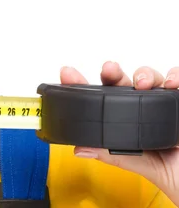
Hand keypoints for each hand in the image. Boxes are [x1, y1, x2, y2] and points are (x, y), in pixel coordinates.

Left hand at [61, 62, 178, 204]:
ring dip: (144, 73)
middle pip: (122, 81)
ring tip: (142, 82)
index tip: (68, 74)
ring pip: (149, 77)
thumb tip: (80, 149)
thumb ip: (109, 154)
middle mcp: (141, 105)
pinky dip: (174, 76)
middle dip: (112, 72)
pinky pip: (177, 81)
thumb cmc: (164, 167)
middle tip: (108, 69)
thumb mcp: (135, 161)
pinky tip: (171, 83)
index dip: (82, 83)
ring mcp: (161, 102)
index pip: (98, 96)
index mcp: (123, 117)